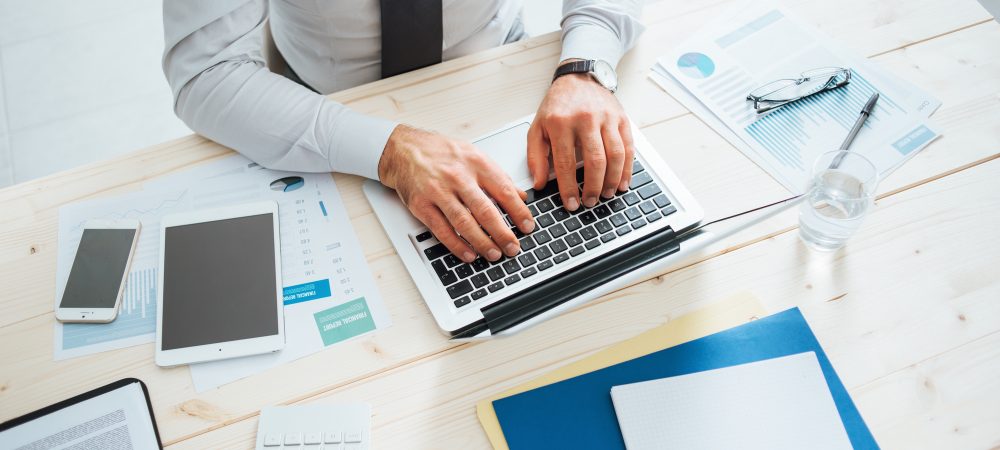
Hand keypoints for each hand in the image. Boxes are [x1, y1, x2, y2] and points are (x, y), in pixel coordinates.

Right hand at [378, 125, 534, 262]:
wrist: (404, 148)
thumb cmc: (441, 152)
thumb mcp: (474, 155)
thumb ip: (498, 176)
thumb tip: (521, 196)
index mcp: (476, 163)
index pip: (504, 191)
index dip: (519, 212)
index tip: (528, 227)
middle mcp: (458, 176)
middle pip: (485, 210)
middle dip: (503, 233)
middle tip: (514, 247)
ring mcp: (438, 191)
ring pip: (464, 222)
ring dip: (482, 242)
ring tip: (494, 254)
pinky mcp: (421, 204)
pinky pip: (442, 230)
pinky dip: (457, 245)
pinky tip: (469, 253)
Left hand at [527, 71, 634, 210]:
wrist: (579, 78)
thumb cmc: (557, 106)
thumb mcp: (538, 127)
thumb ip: (536, 156)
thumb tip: (538, 183)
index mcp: (561, 123)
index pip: (565, 163)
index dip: (569, 188)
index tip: (571, 204)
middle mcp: (585, 119)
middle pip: (594, 161)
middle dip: (593, 187)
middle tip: (590, 202)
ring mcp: (606, 118)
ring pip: (615, 155)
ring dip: (612, 180)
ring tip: (607, 194)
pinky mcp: (621, 118)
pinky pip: (628, 146)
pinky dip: (627, 168)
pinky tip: (623, 182)